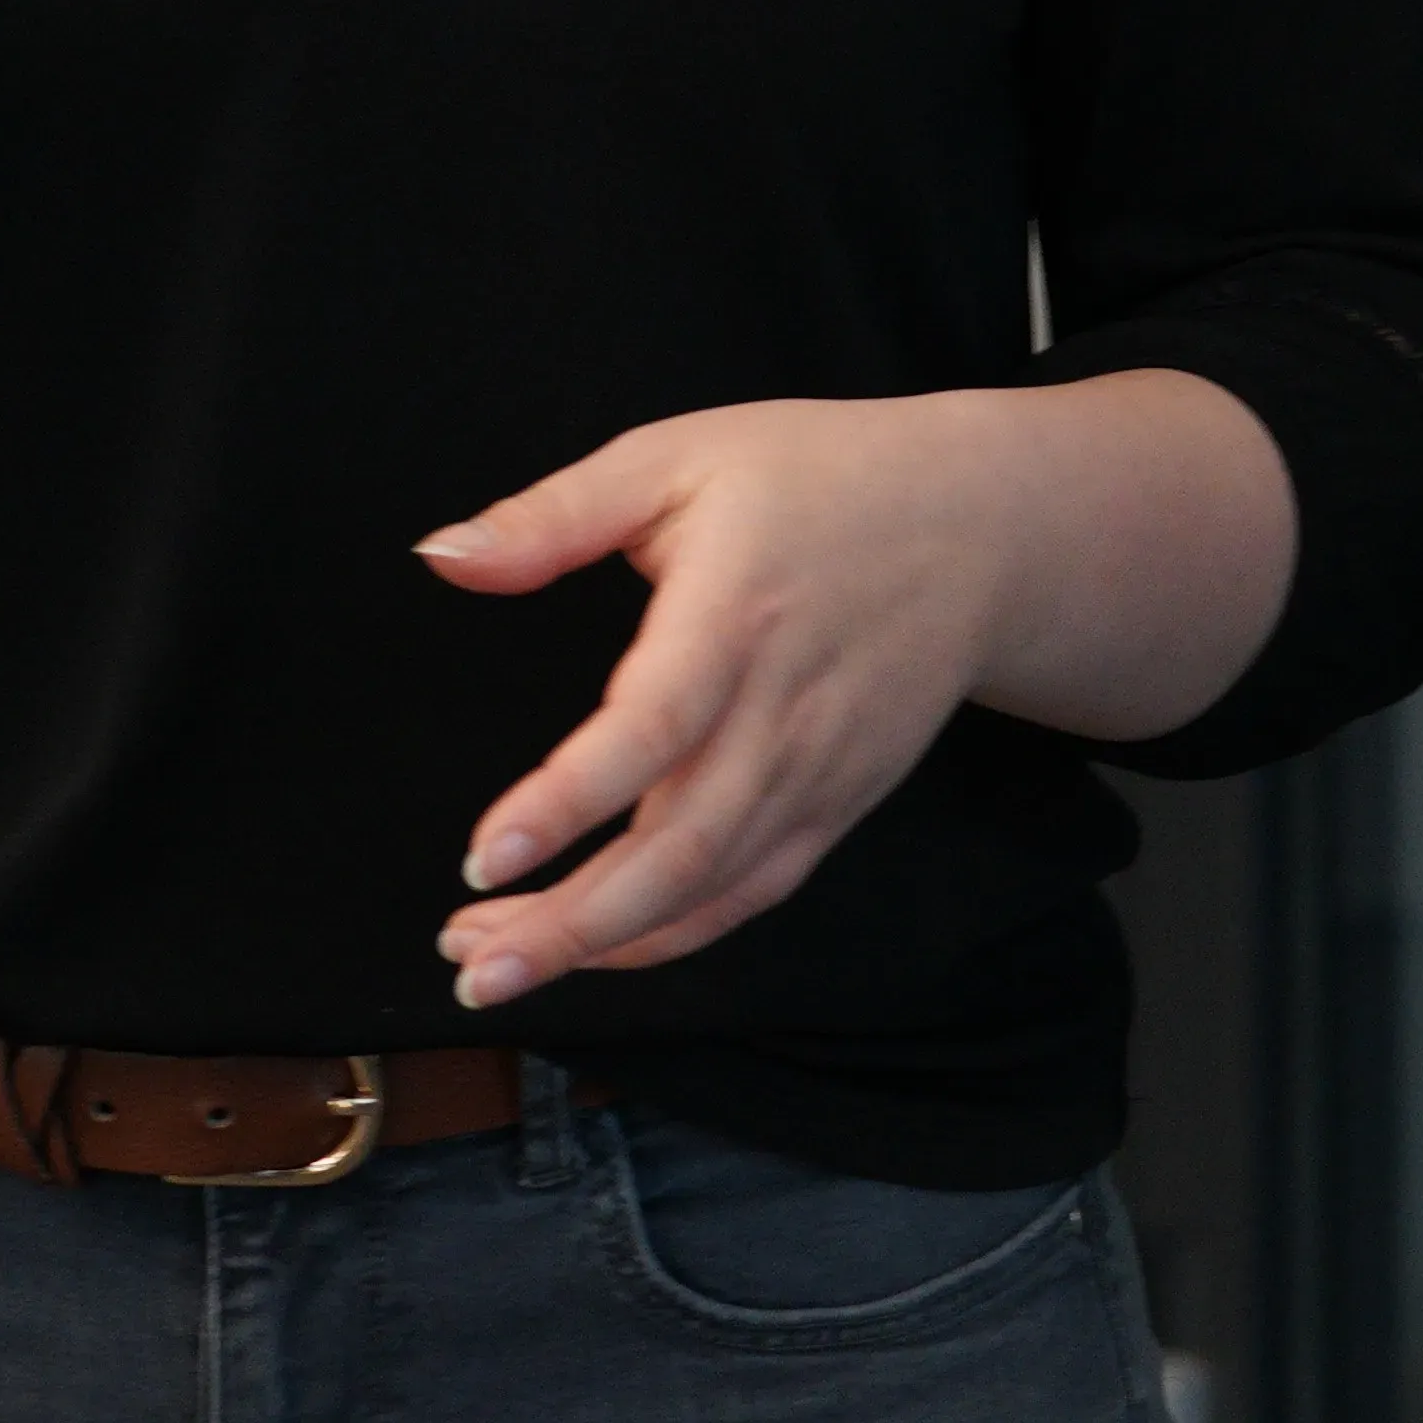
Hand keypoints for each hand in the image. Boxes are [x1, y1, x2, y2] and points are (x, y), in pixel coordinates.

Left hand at [417, 374, 1296, 1009]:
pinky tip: (596, 949)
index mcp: (734, 617)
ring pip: (709, 888)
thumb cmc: (817, 480)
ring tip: (497, 963)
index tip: (483, 856)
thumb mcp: (675, 459)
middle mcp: (782, 714)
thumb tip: (440, 555)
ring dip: (602, 941)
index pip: (650, 728)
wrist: (982, 530)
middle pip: (678, 847)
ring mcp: (817, 773)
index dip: (567, 802)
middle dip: (570, 923)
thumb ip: (553, 515)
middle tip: (469, 964)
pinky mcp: (837, 806)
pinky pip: (751, 893)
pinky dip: (674, 936)